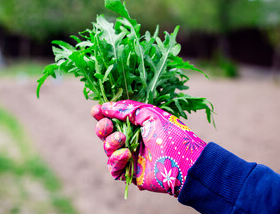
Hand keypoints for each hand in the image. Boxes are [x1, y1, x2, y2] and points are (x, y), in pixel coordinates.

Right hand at [92, 100, 206, 196]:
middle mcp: (131, 139)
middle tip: (108, 125)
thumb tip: (105, 106)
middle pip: (106, 133)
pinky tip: (125, 154)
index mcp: (136, 124)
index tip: (96, 110)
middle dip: (102, 128)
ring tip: (122, 139)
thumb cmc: (170, 134)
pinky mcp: (130, 173)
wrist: (184, 161)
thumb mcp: (150, 114)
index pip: (113, 118)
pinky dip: (115, 160)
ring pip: (107, 149)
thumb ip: (127, 109)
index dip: (101, 114)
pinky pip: (113, 168)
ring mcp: (130, 156)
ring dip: (110, 142)